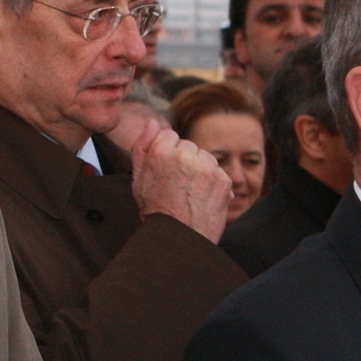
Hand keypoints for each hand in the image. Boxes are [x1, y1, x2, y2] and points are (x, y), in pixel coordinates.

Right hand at [124, 120, 231, 244]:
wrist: (179, 238)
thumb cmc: (156, 209)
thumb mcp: (138, 178)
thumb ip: (142, 146)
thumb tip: (152, 122)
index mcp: (161, 152)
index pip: (168, 135)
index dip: (166, 153)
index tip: (165, 171)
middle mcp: (185, 156)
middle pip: (187, 145)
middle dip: (184, 159)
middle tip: (177, 184)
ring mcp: (206, 168)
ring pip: (204, 157)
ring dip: (200, 168)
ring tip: (189, 191)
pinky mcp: (222, 180)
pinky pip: (217, 171)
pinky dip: (212, 182)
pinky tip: (201, 197)